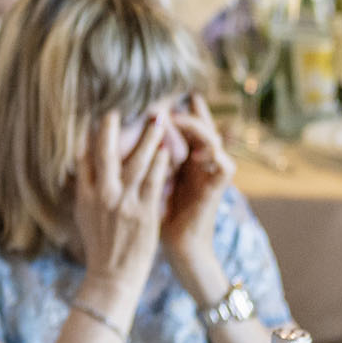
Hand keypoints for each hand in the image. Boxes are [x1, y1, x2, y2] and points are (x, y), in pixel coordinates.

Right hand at [71, 110, 169, 319]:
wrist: (113, 276)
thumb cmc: (100, 247)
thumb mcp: (84, 217)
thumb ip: (85, 190)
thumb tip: (83, 168)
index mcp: (85, 196)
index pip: (84, 157)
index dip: (89, 134)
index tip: (96, 117)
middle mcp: (102, 195)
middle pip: (105, 153)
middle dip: (112, 128)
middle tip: (120, 108)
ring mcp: (124, 202)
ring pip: (135, 162)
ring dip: (146, 139)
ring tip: (157, 120)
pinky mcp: (145, 212)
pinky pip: (154, 181)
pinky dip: (160, 163)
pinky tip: (167, 149)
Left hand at [161, 95, 235, 303]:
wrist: (179, 249)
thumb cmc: (159, 218)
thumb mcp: (148, 184)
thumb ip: (142, 163)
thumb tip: (117, 142)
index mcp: (183, 162)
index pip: (184, 130)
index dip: (180, 111)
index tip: (166, 94)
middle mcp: (200, 165)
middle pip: (202, 128)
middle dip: (192, 111)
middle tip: (180, 94)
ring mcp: (210, 175)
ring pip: (213, 140)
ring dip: (197, 126)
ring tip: (178, 115)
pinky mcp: (216, 189)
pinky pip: (224, 165)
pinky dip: (215, 154)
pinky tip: (201, 147)